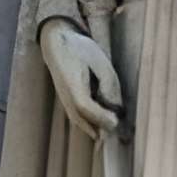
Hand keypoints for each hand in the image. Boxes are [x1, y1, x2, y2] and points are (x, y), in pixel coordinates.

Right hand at [40, 19, 121, 137]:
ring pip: (79, 122)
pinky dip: (91, 125)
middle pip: (81, 120)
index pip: (84, 106)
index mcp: (72, 83)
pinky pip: (78, 118)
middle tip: (120, 131)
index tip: (116, 121)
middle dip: (101, 127)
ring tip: (113, 132)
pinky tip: (102, 127)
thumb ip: (108, 84)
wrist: (57, 45)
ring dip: (96, 128)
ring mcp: (64, 101)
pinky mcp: (66, 102)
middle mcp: (65, 96)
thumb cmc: (80, 50)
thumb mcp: (100, 61)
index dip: (100, 116)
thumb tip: (115, 107)